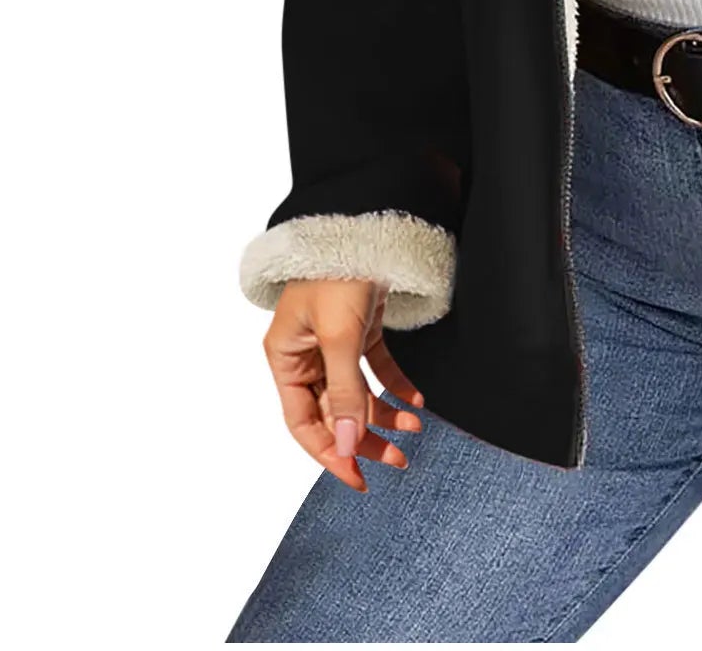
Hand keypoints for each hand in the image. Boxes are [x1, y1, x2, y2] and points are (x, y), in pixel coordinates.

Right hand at [262, 279, 425, 491]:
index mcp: (285, 357)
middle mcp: (305, 353)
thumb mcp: (340, 336)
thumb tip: (345, 445)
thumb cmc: (338, 272)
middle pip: (332, 411)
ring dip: (384, 414)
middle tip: (397, 459)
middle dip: (364, 436)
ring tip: (414, 430)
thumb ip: (343, 393)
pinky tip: (417, 401)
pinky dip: (395, 385)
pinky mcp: (360, 327)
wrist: (367, 221)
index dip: (328, 453)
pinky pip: (376, 368)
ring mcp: (333, 340)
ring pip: (356, 393)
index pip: (302, 422)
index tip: (357, 479)